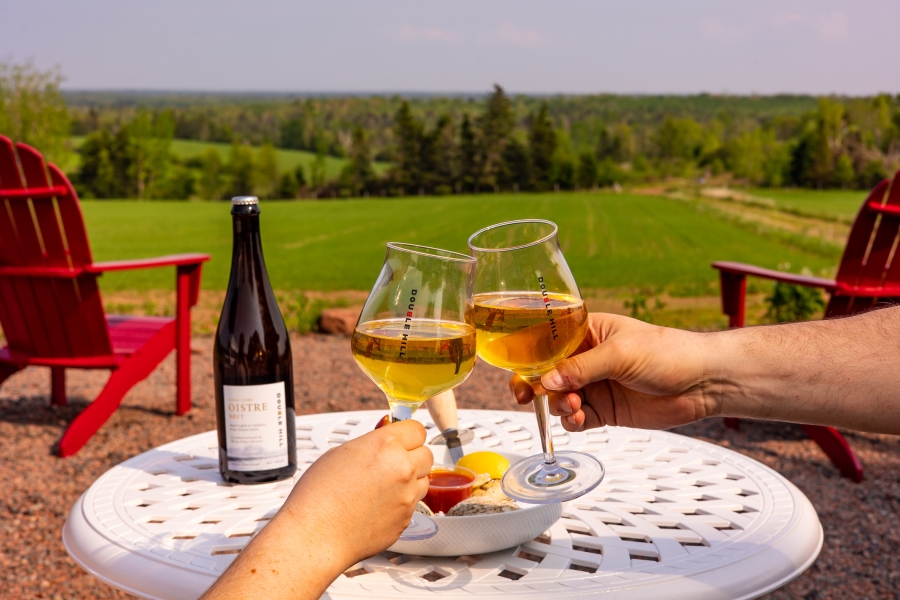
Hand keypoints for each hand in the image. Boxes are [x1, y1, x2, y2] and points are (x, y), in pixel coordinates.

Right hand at [202, 420, 432, 599]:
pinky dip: (401, 503)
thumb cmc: (318, 496)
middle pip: (426, 454)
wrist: (315, 536)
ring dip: (410, 480)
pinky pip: (413, 504)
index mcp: (385, 446)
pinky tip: (378, 506)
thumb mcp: (340, 453)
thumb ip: (371, 442)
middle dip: (412, 456)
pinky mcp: (407, 519)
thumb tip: (386, 433)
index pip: (417, 429)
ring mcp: (407, 495)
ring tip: (382, 487)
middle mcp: (402, 469)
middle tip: (392, 462)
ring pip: (424, 480)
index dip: (407, 434)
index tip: (401, 438)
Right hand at [510, 313, 716, 431]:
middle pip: (547, 374)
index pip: (547, 344)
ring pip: (558, 398)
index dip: (529, 358)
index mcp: (586, 333)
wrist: (702, 382)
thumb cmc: (668, 352)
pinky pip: (576, 418)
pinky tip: (580, 418)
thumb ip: (580, 369)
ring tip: (574, 405)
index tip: (519, 374)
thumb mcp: (619, 353)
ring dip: (558, 405)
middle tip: (529, 396)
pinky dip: (572, 421)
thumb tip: (546, 382)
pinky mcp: (605, 410)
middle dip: (536, 386)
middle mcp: (586, 359)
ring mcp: (595, 385)